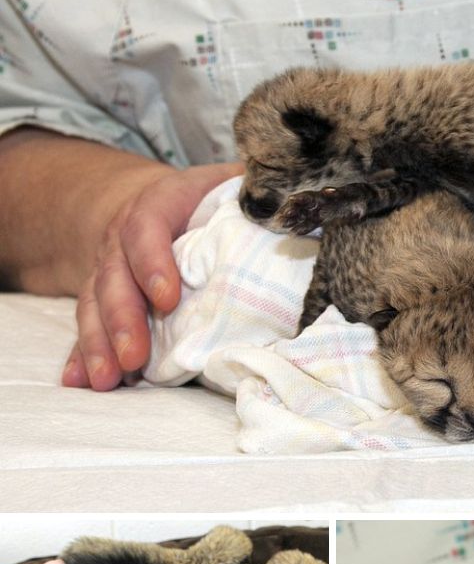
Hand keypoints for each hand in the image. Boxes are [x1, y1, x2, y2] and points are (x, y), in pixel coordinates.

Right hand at [62, 161, 241, 389]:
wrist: (157, 200)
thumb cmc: (207, 199)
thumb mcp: (229, 183)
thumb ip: (258, 196)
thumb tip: (301, 207)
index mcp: (158, 205)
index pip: (146, 229)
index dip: (153, 262)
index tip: (168, 298)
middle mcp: (124, 238)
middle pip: (115, 277)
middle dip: (124, 320)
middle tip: (135, 357)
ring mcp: (110, 270)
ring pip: (96, 305)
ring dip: (99, 345)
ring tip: (107, 380)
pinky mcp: (103, 298)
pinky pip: (89, 324)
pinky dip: (83, 354)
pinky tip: (82, 380)